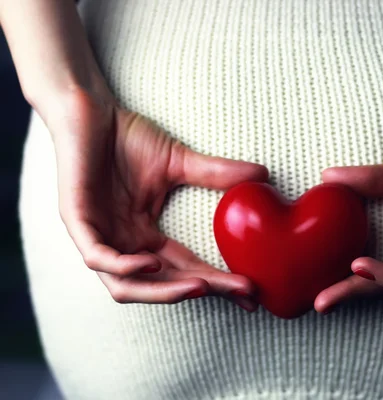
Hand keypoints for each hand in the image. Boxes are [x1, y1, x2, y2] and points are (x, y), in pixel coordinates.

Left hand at [48, 88, 267, 309]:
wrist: (89, 110)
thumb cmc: (126, 137)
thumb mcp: (179, 162)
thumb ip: (217, 174)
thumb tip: (262, 175)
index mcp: (144, 237)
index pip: (185, 269)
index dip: (217, 282)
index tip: (251, 288)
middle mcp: (123, 245)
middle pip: (163, 285)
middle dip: (202, 290)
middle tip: (240, 291)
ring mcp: (98, 237)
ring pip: (127, 286)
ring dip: (165, 292)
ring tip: (201, 286)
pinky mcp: (77, 221)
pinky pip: (98, 258)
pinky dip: (126, 266)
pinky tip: (154, 263)